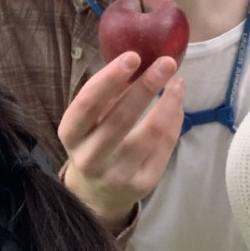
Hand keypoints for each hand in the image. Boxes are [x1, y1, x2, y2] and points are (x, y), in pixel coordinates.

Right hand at [57, 52, 184, 229]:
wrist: (96, 194)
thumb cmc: (94, 142)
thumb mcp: (89, 120)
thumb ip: (107, 94)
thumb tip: (137, 59)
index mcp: (71, 134)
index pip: (88, 104)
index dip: (110, 78)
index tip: (133, 56)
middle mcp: (89, 158)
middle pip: (121, 118)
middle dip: (147, 86)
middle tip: (167, 62)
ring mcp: (116, 174)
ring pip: (149, 134)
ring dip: (169, 103)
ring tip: (178, 81)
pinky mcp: (141, 185)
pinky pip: (164, 148)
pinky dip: (174, 121)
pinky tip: (177, 105)